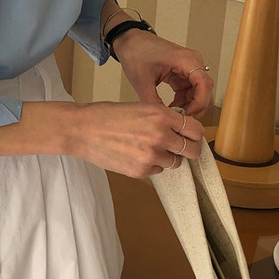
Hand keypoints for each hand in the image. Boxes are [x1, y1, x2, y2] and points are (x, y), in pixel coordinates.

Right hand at [69, 100, 204, 177]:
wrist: (82, 130)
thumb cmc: (107, 116)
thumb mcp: (140, 107)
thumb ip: (163, 118)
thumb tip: (182, 130)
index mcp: (161, 115)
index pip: (196, 130)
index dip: (193, 134)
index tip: (188, 135)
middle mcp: (161, 135)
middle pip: (192, 150)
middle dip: (187, 149)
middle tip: (177, 146)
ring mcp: (152, 156)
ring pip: (175, 162)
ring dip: (167, 157)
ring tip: (147, 148)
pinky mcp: (141, 171)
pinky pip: (158, 171)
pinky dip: (151, 165)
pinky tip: (135, 155)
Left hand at [111, 29, 214, 118]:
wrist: (129, 42)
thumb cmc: (136, 52)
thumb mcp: (142, 81)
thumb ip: (153, 102)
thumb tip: (163, 119)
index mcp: (185, 59)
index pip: (204, 84)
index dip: (199, 103)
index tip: (187, 116)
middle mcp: (192, 62)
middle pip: (205, 90)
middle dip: (195, 107)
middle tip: (181, 120)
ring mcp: (188, 67)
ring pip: (198, 92)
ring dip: (188, 106)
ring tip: (173, 116)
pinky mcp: (182, 73)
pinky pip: (189, 91)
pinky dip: (183, 101)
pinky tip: (172, 109)